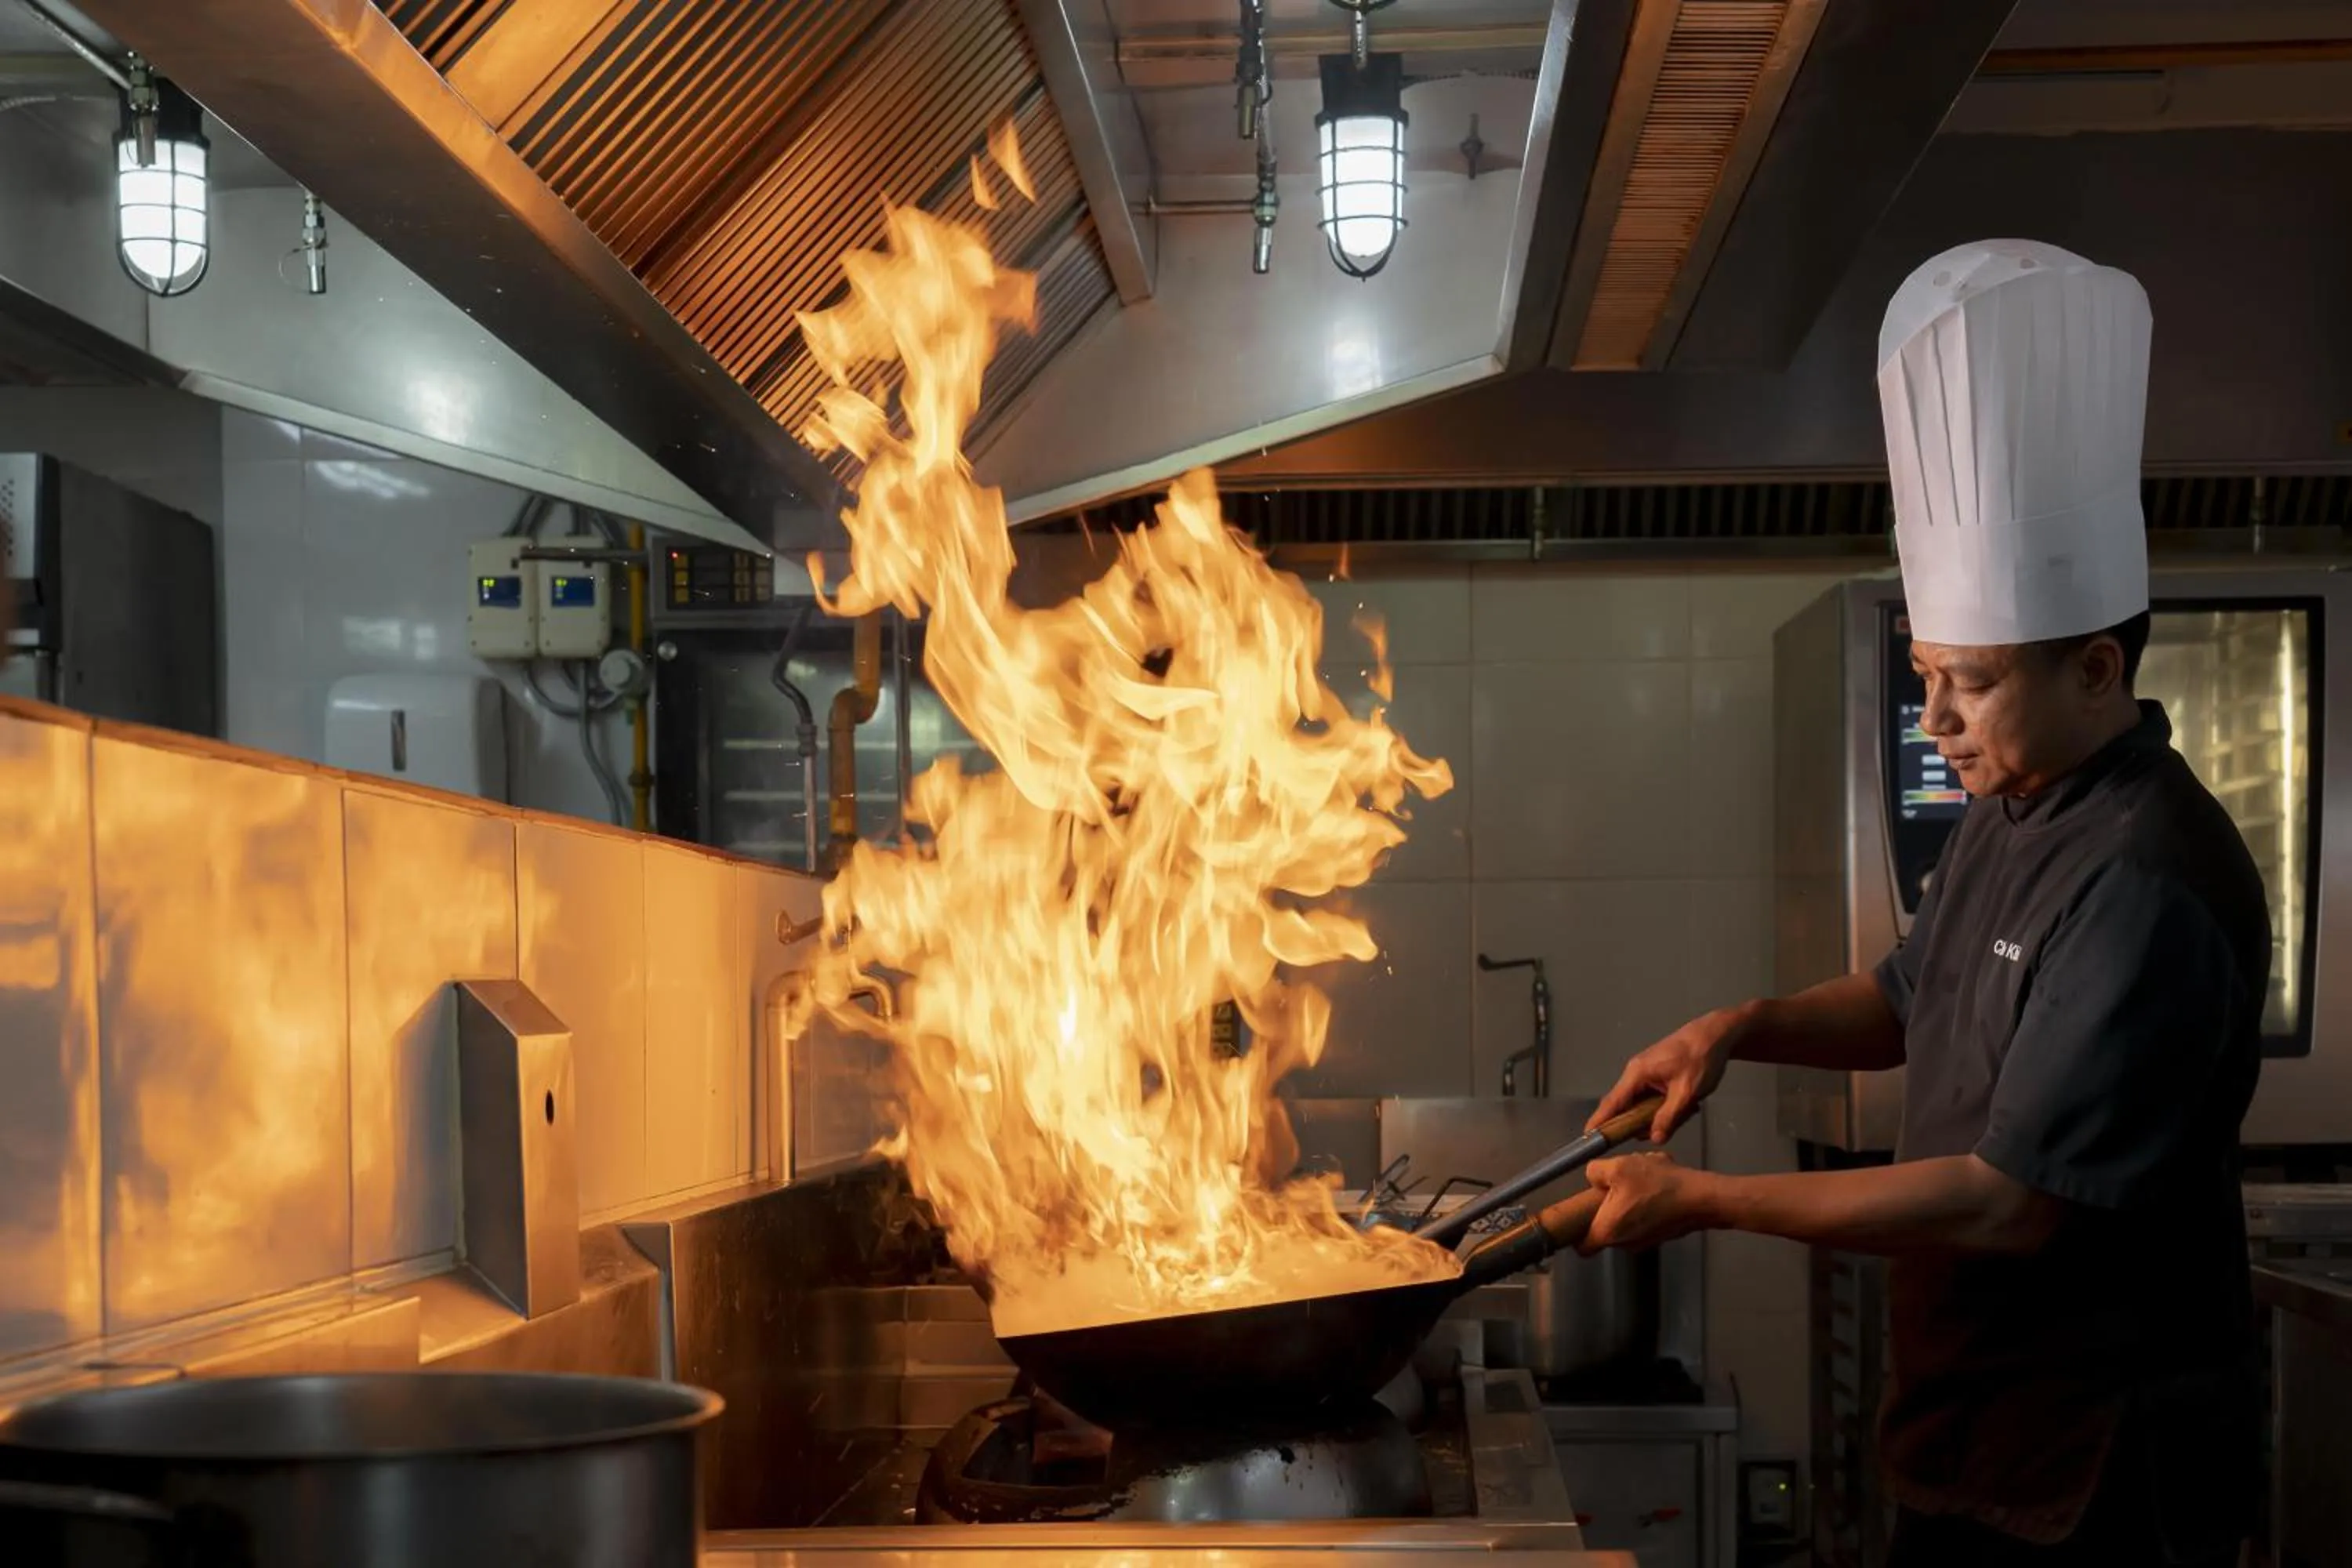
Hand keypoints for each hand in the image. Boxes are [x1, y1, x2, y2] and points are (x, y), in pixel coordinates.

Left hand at [1578, 1153, 1716, 1254]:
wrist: (1701, 1199)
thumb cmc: (1657, 1186)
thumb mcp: (1618, 1167)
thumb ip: (1595, 1171)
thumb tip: (1592, 1176)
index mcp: (1607, 1232)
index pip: (1581, 1246)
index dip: (1575, 1232)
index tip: (1578, 1214)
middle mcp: (1624, 1244)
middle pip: (1604, 1228)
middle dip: (1606, 1205)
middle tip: (1614, 1184)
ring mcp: (1645, 1241)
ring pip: (1625, 1220)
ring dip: (1628, 1200)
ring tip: (1641, 1177)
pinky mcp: (1661, 1235)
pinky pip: (1644, 1218)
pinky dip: (1646, 1203)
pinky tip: (1658, 1183)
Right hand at [1588, 1005, 1748, 1142]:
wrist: (1716, 1034)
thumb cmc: (1701, 1058)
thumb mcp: (1687, 1092)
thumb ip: (1669, 1117)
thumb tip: (1654, 1137)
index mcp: (1637, 1074)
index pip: (1612, 1102)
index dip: (1600, 1121)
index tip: (1588, 1138)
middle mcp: (1636, 1073)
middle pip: (1627, 1107)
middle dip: (1643, 1123)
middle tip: (1665, 1130)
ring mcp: (1646, 1073)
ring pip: (1643, 1104)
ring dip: (1660, 1114)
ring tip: (1687, 1109)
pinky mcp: (1656, 1075)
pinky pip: (1653, 1097)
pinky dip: (1666, 1106)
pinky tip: (1687, 1104)